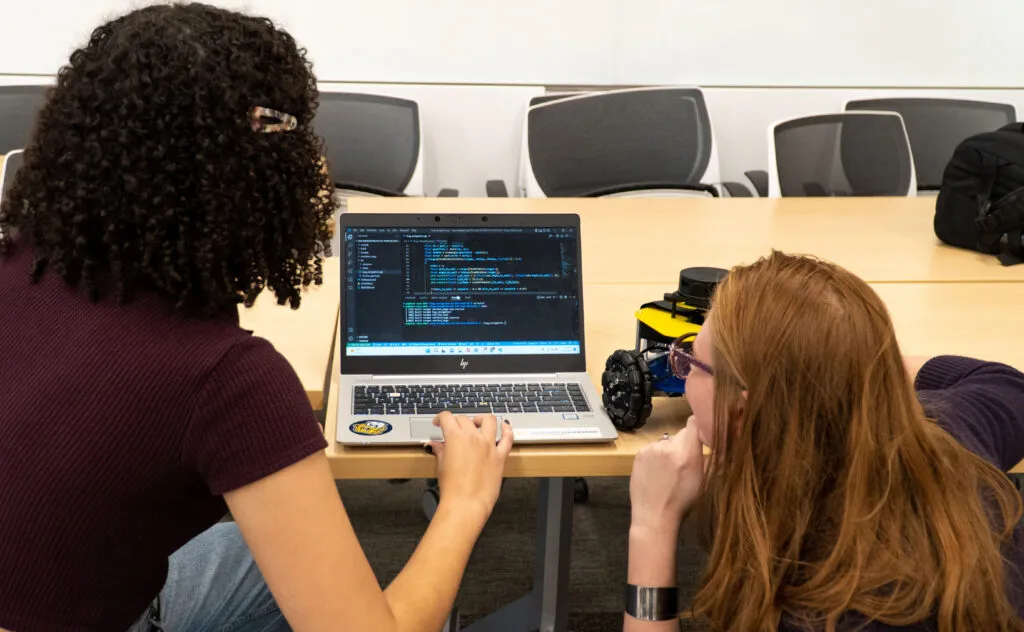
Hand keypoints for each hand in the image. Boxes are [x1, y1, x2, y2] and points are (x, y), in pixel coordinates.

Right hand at [427, 413, 513, 523]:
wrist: (466, 504)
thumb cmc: (452, 488)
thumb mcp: (442, 466)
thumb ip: (440, 451)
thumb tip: (435, 445)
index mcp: (456, 438)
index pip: (447, 417)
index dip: (440, 418)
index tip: (439, 422)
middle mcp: (473, 438)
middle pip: (465, 419)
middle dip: (457, 422)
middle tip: (453, 429)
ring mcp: (489, 445)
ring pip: (489, 420)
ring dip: (481, 419)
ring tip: (477, 423)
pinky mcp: (500, 456)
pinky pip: (508, 438)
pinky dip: (507, 429)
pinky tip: (504, 426)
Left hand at [629, 416, 705, 536]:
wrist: (654, 516)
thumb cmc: (682, 502)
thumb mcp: (703, 481)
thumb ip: (708, 459)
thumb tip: (718, 445)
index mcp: (687, 453)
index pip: (693, 423)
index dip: (698, 426)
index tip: (701, 433)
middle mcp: (669, 446)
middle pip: (680, 435)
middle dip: (684, 444)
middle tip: (684, 461)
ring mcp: (651, 449)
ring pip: (666, 442)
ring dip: (669, 450)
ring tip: (667, 470)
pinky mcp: (639, 454)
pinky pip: (652, 449)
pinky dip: (656, 456)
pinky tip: (656, 472)